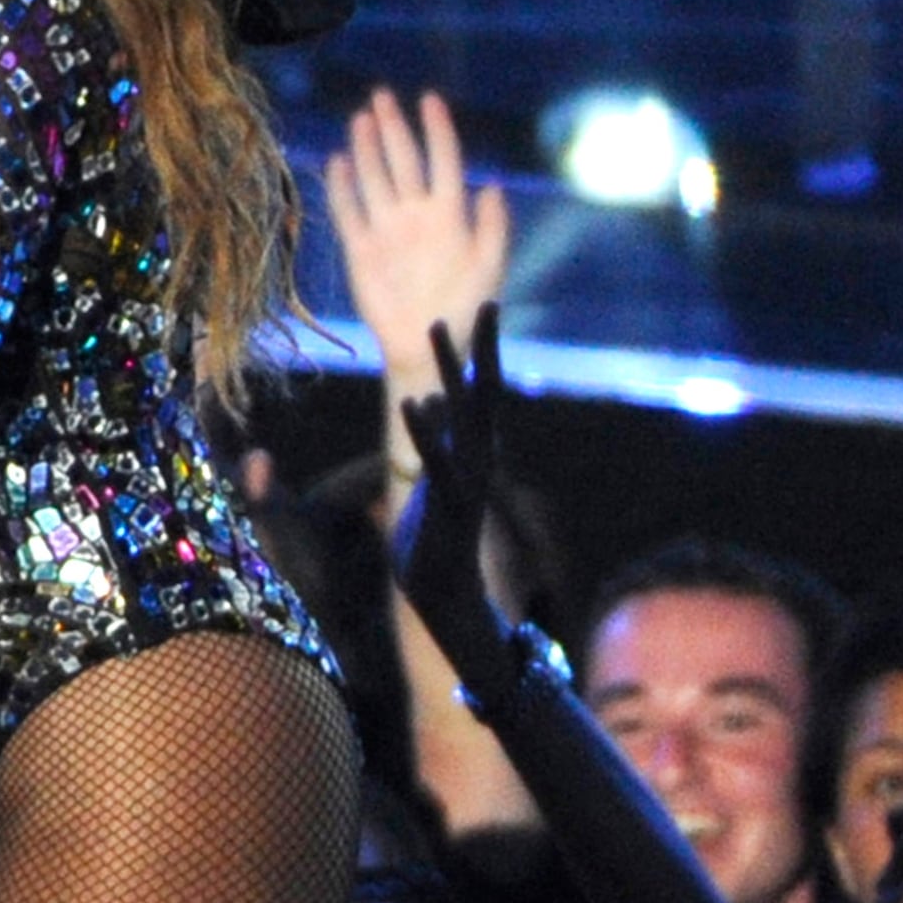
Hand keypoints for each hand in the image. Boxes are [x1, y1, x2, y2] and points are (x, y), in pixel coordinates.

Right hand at [326, 89, 509, 381]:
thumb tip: (492, 187)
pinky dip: (342, 187)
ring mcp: (386, 228)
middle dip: (394, 128)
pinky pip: (348, 211)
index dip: (438, 130)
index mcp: (449, 215)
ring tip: (362, 119)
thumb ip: (491, 228)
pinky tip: (337, 162)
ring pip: (375, 178)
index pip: (444, 161)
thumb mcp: (489, 267)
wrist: (425, 344)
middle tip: (382, 96)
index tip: (429, 100)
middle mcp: (415, 214)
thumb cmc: (464, 307)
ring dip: (368, 149)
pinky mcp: (360, 247)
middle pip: (403, 161)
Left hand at [391, 306, 513, 694]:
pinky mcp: (447, 510)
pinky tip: (415, 403)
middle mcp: (476, 462)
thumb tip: (434, 400)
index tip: (488, 306)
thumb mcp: (431, 479)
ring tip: (440, 328)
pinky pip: (437, 465)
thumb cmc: (432, 540)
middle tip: (488, 301)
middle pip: (484, 396)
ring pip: (463, 420)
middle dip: (483, 349)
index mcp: (472, 454)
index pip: (482, 393)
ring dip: (451, 373)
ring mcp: (465, 485)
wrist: (443, 600)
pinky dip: (427, 434)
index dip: (484, 351)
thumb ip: (435, 439)